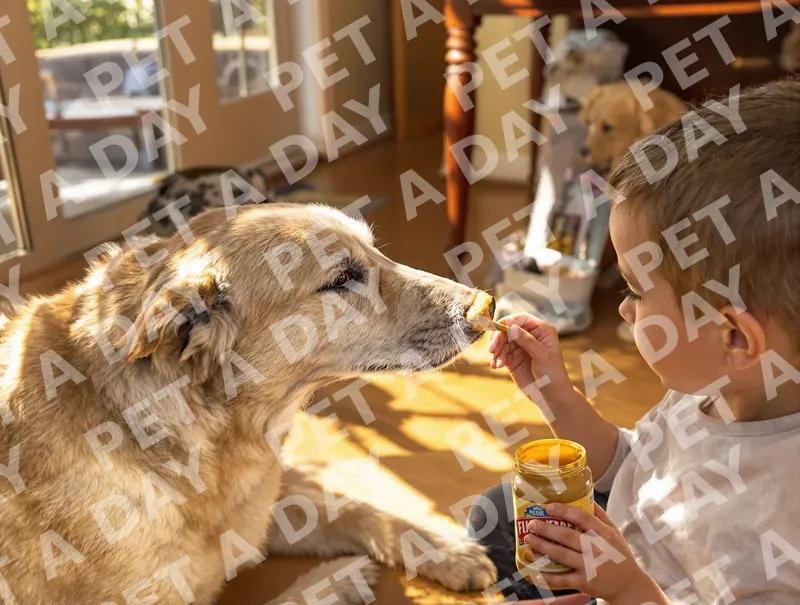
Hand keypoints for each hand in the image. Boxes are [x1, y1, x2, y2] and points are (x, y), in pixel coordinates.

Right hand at [488, 313, 572, 403]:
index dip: (509, 321)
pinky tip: (496, 366)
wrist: (551, 395)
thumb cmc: (553, 374)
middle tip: (492, 349)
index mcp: (541, 331)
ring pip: (502, 342)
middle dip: (499, 338)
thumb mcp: (542, 356)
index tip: (498, 329)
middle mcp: (530, 336)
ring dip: (497, 351)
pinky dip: (496, 358)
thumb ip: (527, 341)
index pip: (522, 319)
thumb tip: (511, 327)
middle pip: (508, 329)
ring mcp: (520, 347)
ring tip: (498, 363)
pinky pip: (500, 354)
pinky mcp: (512, 358)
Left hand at [523, 504, 665, 603]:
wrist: (629, 585)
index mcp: (604, 534)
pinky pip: (563, 580)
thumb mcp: (614, 532)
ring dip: (542, 547)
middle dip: (547, 529)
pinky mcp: (585, 583)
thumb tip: (585, 496)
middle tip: (531, 524)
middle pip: (568, 536)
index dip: (565, 511)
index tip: (549, 507)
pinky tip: (536, 571)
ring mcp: (590, 567)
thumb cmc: (619, 555)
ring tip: (529, 539)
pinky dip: (549, 577)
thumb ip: (600, 516)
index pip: (583, 518)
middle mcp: (597, 549)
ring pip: (562, 555)